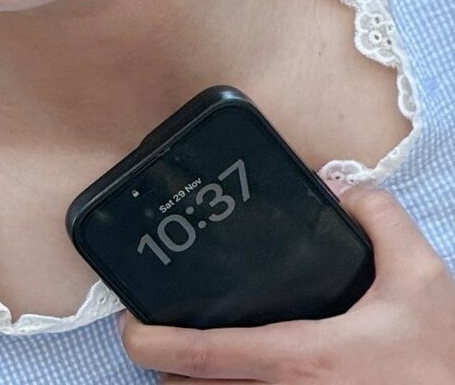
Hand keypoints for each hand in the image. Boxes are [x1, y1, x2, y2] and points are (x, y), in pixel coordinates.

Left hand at [121, 188, 454, 383]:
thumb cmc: (441, 362)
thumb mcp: (422, 276)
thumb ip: (379, 217)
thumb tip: (338, 186)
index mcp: (303, 358)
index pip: (209, 353)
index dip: (157, 342)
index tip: (128, 328)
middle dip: (166, 365)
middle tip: (152, 333)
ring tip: (183, 356)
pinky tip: (231, 377)